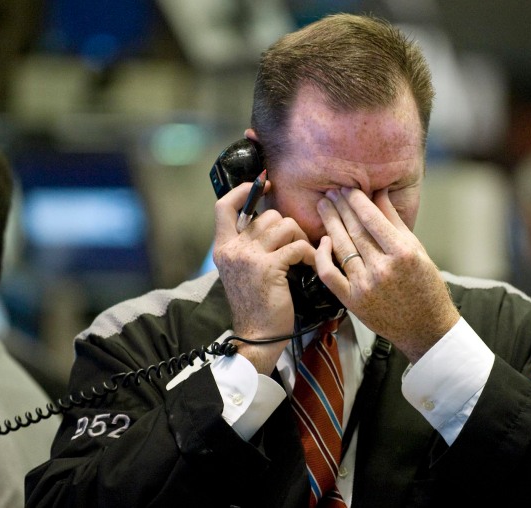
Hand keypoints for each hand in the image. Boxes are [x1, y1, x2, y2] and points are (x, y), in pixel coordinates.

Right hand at [213, 182, 315, 373]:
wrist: (257, 336)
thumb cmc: (256, 303)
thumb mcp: (242, 270)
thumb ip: (248, 245)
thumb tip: (268, 219)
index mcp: (222, 248)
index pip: (224, 206)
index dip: (244, 190)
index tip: (264, 185)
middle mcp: (232, 249)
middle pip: (266, 215)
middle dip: (287, 227)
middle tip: (295, 244)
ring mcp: (249, 258)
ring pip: (284, 226)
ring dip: (300, 238)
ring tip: (302, 254)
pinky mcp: (269, 269)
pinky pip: (296, 246)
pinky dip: (308, 253)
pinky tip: (308, 264)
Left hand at [315, 187, 459, 362]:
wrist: (425, 327)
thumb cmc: (426, 287)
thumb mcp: (418, 249)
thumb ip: (395, 221)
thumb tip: (380, 193)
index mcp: (402, 254)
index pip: (372, 219)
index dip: (356, 200)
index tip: (348, 188)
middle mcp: (382, 269)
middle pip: (354, 230)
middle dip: (340, 207)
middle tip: (331, 192)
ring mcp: (365, 286)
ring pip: (341, 247)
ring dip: (330, 224)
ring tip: (324, 208)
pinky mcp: (352, 301)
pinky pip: (330, 274)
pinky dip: (323, 256)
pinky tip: (323, 241)